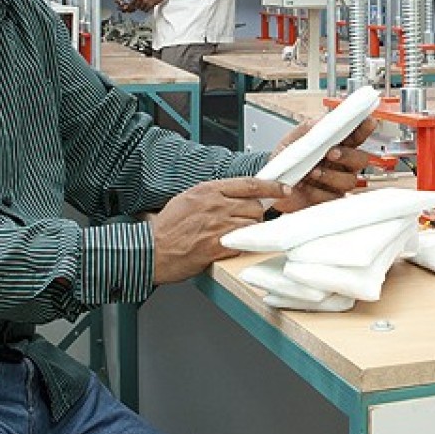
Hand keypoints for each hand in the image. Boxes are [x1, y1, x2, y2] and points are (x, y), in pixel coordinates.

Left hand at [115, 0, 163, 12]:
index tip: (116, 2)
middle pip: (128, 5)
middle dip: (125, 8)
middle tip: (124, 10)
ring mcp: (142, 1)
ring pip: (137, 9)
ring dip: (139, 7)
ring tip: (143, 2)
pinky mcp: (148, 5)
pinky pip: (144, 10)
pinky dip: (145, 9)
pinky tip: (147, 4)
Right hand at [150, 177, 289, 283]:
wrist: (152, 250)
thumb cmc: (165, 228)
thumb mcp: (186, 199)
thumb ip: (211, 195)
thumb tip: (232, 196)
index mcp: (207, 190)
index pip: (249, 184)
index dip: (271, 186)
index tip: (282, 189)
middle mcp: (215, 205)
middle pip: (255, 206)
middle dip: (255, 215)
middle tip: (244, 222)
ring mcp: (218, 225)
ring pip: (252, 225)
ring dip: (249, 232)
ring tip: (234, 236)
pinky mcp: (218, 246)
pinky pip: (243, 243)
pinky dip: (241, 245)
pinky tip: (229, 246)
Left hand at [271, 116, 376, 213]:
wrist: (271, 185)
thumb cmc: (286, 161)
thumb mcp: (291, 141)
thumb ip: (306, 129)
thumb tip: (321, 119)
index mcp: (336, 146)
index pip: (355, 137)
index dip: (364, 129)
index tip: (368, 122)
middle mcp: (341, 165)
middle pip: (361, 159)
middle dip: (348, 155)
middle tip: (331, 152)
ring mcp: (337, 183)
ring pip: (349, 180)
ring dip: (331, 175)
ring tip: (312, 172)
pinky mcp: (329, 199)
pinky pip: (333, 197)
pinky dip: (319, 191)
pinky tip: (307, 187)